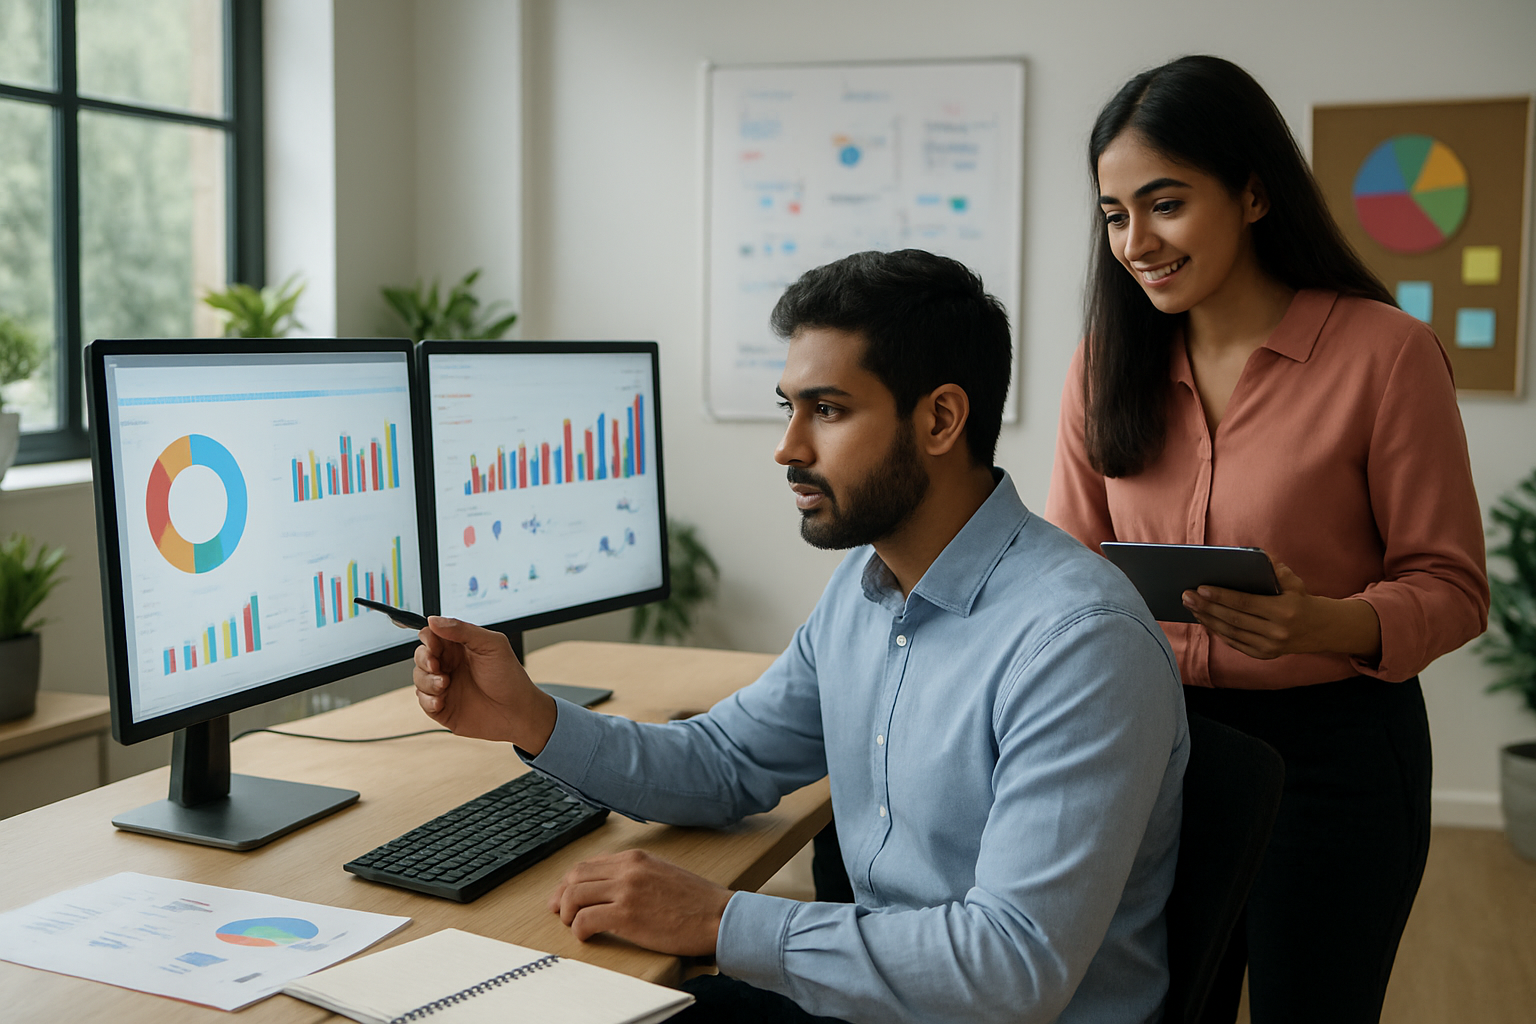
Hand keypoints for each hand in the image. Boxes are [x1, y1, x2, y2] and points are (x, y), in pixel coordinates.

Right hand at [413, 616, 556, 752]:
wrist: (518, 713)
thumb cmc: (510, 678)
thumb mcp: (492, 645)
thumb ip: (463, 630)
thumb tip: (435, 620)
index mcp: (460, 646)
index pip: (433, 635)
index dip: (428, 638)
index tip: (433, 645)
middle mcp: (450, 664)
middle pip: (421, 655)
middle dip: (424, 659)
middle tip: (436, 665)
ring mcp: (445, 686)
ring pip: (418, 677)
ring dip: (427, 681)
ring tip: (445, 685)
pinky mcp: (442, 707)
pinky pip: (422, 701)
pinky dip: (428, 700)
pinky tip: (441, 701)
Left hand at [548, 849, 730, 956]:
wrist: (719, 917)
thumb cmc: (696, 901)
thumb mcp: (662, 873)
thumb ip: (635, 874)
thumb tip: (608, 886)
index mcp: (636, 857)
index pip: (588, 863)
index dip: (570, 881)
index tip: (565, 895)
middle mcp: (628, 869)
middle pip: (575, 876)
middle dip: (562, 895)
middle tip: (560, 912)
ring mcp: (626, 890)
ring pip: (575, 896)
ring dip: (568, 913)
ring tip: (574, 926)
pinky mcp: (627, 916)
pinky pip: (586, 920)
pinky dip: (579, 930)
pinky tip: (587, 936)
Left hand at [1181, 556, 1381, 661]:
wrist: (1322, 629)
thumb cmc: (1301, 599)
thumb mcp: (1294, 581)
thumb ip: (1274, 568)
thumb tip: (1254, 556)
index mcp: (1284, 611)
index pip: (1245, 603)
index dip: (1221, 597)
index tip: (1201, 588)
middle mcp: (1276, 632)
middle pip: (1234, 619)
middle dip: (1207, 608)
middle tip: (1186, 596)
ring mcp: (1270, 647)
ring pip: (1231, 633)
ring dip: (1208, 620)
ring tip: (1191, 607)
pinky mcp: (1264, 655)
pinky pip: (1235, 643)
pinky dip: (1218, 631)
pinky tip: (1205, 619)